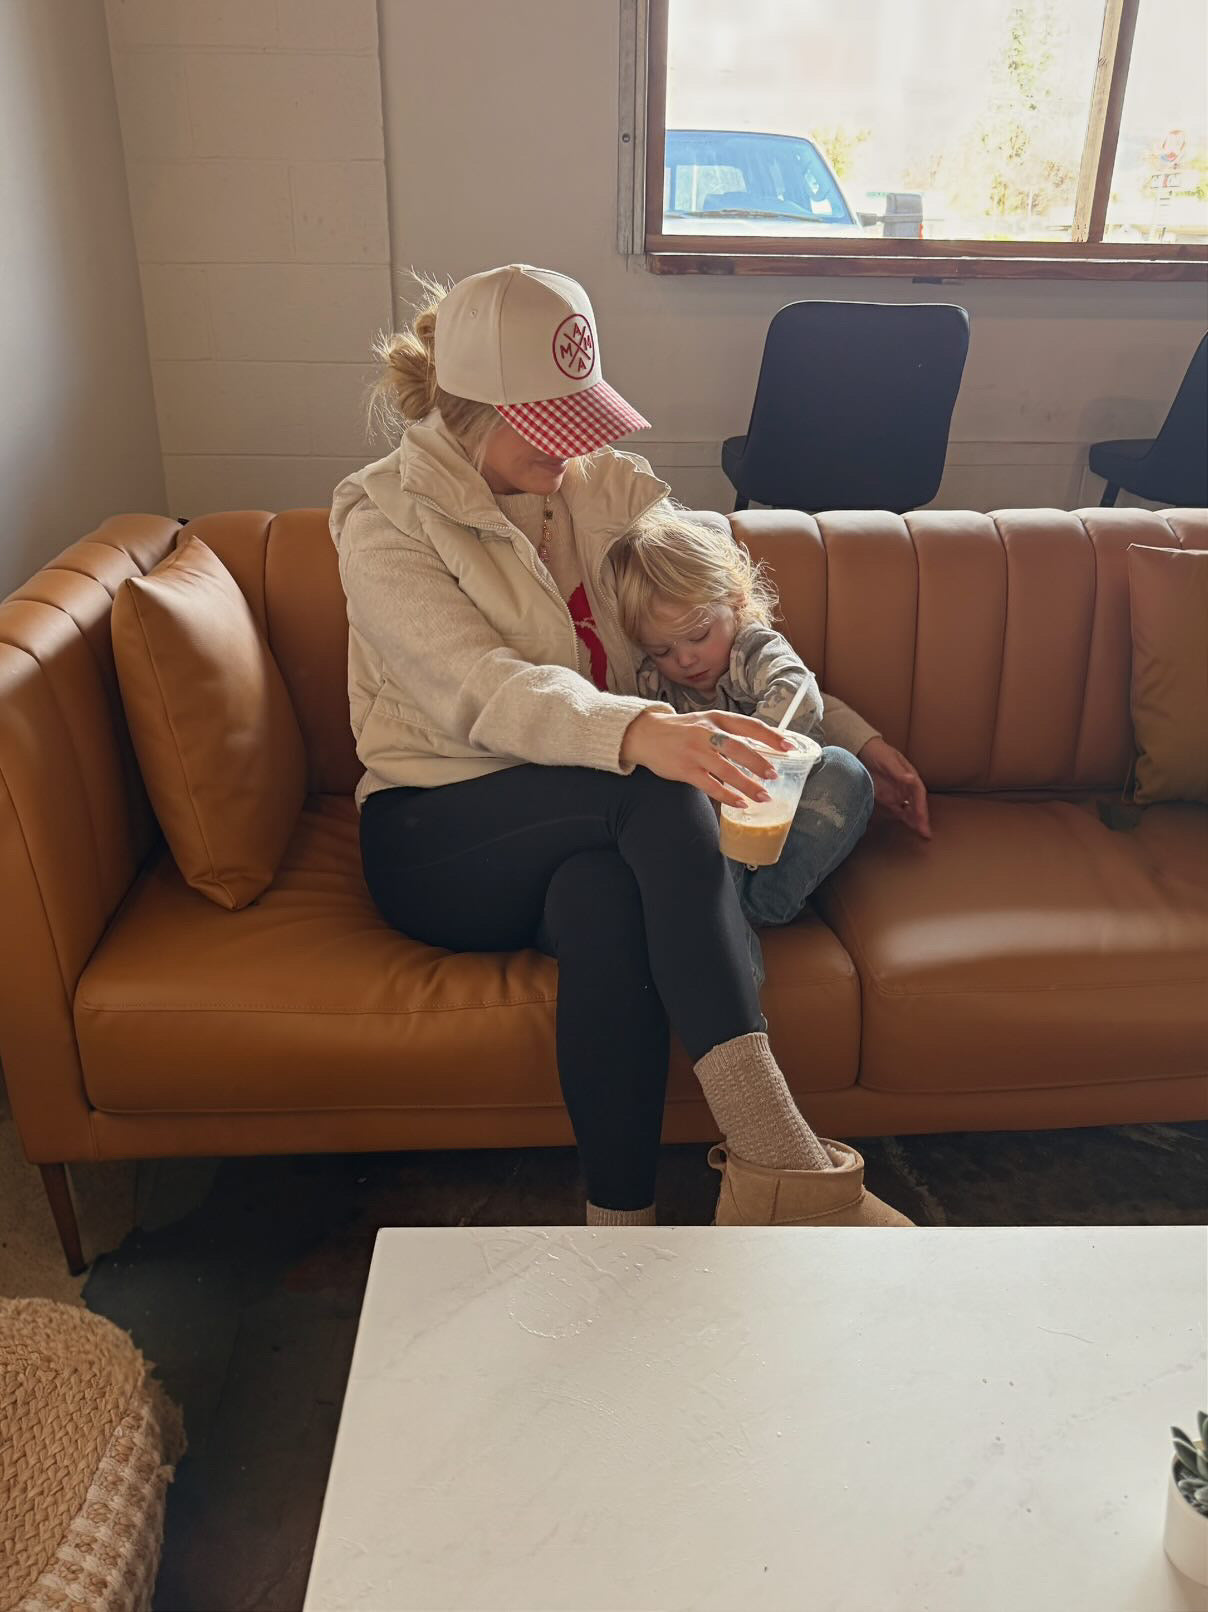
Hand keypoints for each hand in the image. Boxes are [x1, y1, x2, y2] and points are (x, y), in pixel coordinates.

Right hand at [620, 708, 793, 808]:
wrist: (645, 734)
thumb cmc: (681, 730)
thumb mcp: (705, 721)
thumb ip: (728, 732)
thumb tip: (758, 748)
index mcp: (716, 718)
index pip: (749, 726)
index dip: (771, 736)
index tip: (789, 747)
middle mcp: (707, 733)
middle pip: (739, 748)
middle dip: (760, 763)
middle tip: (775, 776)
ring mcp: (695, 752)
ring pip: (727, 770)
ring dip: (747, 785)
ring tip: (763, 797)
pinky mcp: (685, 769)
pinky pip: (710, 785)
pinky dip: (727, 796)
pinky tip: (740, 804)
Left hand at [858, 736, 931, 838]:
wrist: (862, 750)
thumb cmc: (877, 752)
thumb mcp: (887, 759)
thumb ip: (898, 771)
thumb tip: (911, 779)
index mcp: (909, 775)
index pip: (918, 793)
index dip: (921, 806)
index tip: (922, 818)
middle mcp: (906, 786)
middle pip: (916, 803)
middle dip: (922, 818)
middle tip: (926, 833)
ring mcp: (897, 792)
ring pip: (910, 809)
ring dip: (915, 820)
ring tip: (921, 834)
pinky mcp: (887, 797)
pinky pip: (898, 810)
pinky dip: (904, 819)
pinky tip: (909, 827)